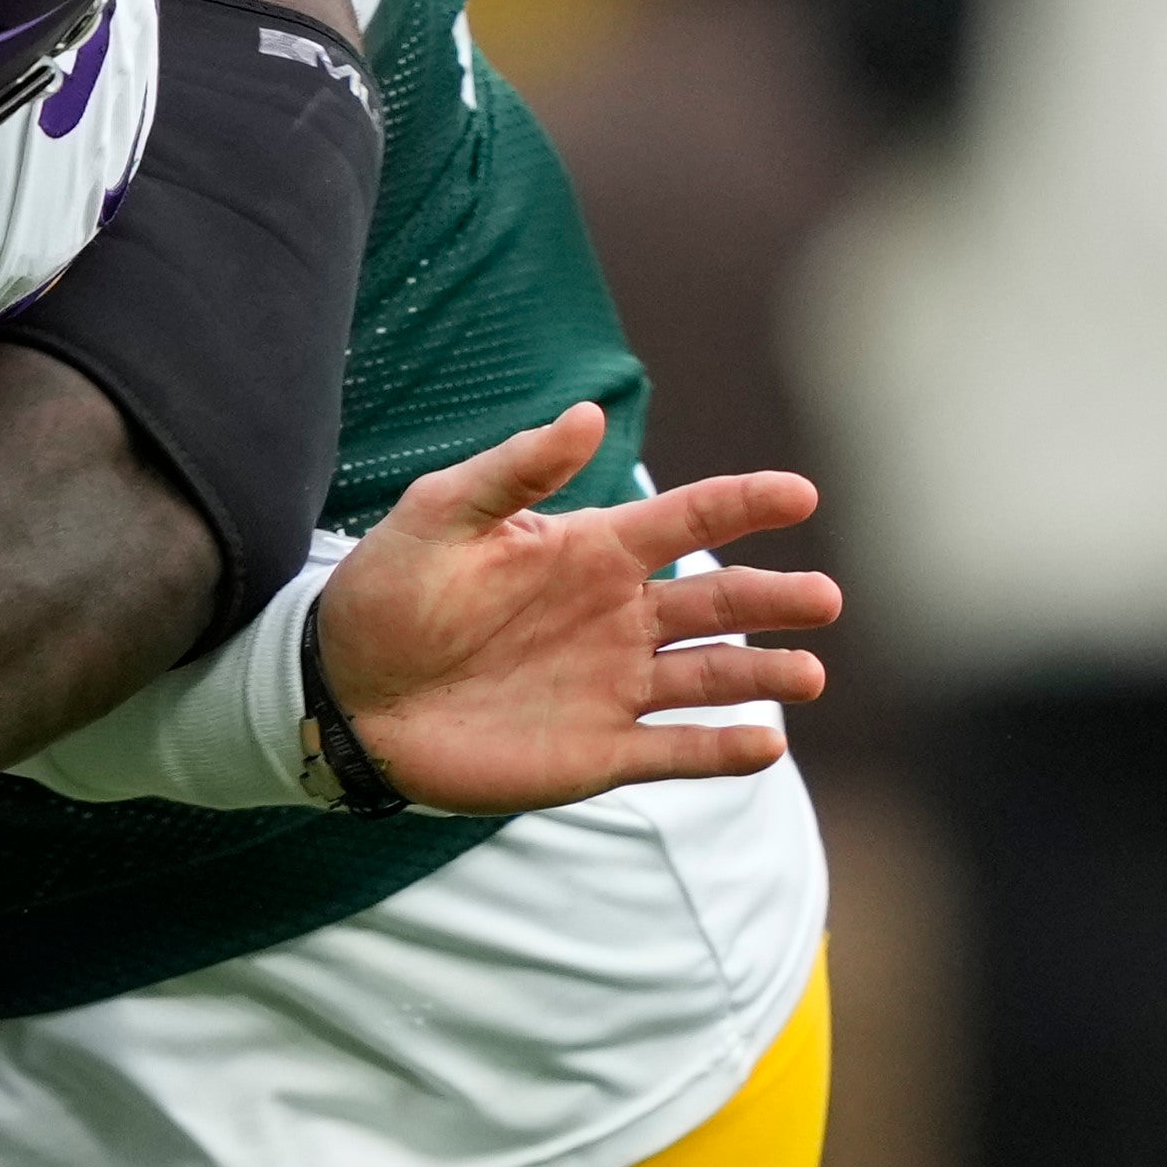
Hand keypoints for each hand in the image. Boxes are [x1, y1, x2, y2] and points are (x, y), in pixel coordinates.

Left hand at [309, 420, 836, 807]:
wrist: (341, 694)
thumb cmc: (386, 594)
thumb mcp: (441, 515)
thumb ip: (518, 471)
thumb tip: (589, 414)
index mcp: (590, 551)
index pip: (687, 520)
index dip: (744, 503)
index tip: (800, 493)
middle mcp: (617, 616)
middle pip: (718, 603)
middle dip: (773, 599)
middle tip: (824, 598)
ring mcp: (612, 685)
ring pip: (711, 678)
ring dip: (763, 675)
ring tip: (808, 674)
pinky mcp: (596, 750)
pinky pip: (673, 751)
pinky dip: (720, 750)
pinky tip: (764, 744)